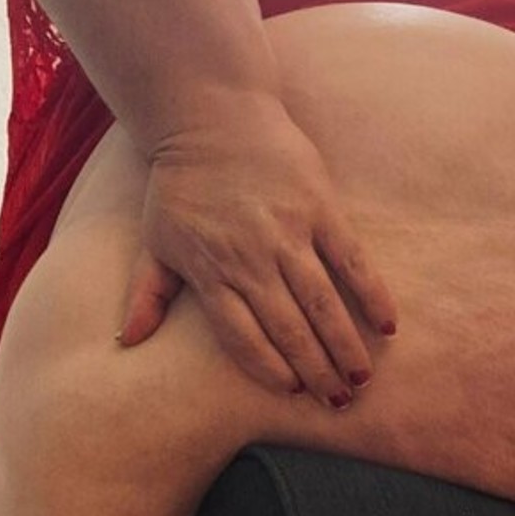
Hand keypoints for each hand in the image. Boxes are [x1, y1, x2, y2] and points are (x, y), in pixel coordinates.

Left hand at [117, 91, 397, 406]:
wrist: (210, 112)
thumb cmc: (180, 183)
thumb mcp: (154, 240)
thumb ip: (147, 293)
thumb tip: (128, 342)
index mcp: (212, 271)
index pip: (243, 337)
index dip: (270, 368)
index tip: (293, 391)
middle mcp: (251, 258)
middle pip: (288, 328)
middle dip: (315, 371)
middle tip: (337, 403)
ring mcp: (288, 232)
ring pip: (322, 303)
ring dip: (344, 346)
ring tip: (360, 380)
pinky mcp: (319, 206)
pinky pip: (352, 260)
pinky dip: (371, 294)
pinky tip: (387, 327)